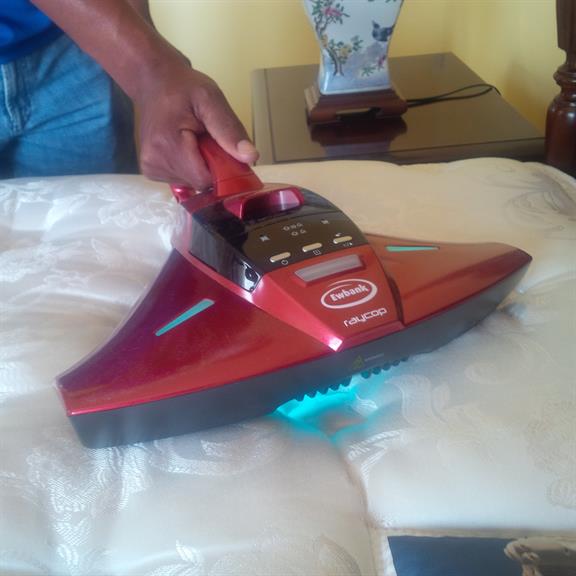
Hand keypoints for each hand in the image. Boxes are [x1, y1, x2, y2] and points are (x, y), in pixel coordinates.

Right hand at [136, 63, 257, 190]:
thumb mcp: (211, 99)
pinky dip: (190, 166)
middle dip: (211, 165)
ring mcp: (151, 168)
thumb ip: (230, 130)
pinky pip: (182, 179)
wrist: (153, 82)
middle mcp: (154, 162)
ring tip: (194, 139)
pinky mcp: (152, 171)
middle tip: (207, 138)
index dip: (221, 169)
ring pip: (192, 183)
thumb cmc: (181, 87)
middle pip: (200, 182)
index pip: (205, 179)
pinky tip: (186, 147)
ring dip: (201, 165)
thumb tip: (250, 157)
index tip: (223, 149)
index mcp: (167, 145)